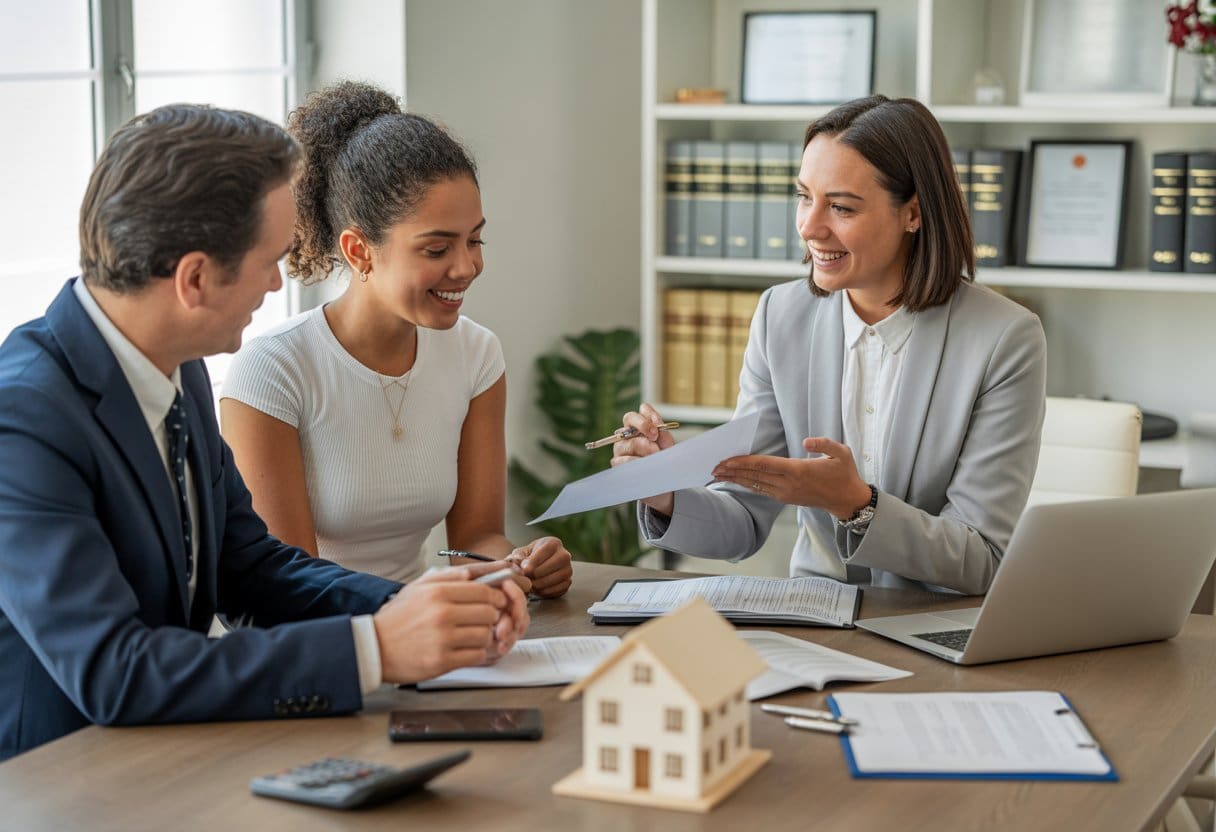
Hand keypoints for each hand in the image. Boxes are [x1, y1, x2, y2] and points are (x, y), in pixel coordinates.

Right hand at [373, 561, 528, 683]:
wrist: (373, 648)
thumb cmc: (396, 618)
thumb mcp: (417, 588)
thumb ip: (447, 578)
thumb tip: (474, 573)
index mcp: (437, 593)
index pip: (484, 592)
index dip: (496, 597)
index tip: (495, 602)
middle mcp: (442, 614)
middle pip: (489, 613)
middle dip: (491, 617)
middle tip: (483, 620)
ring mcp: (443, 639)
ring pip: (485, 635)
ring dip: (483, 636)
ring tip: (471, 635)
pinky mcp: (442, 661)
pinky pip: (476, 655)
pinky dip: (475, 653)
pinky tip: (464, 649)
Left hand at [504, 536, 572, 597]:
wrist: (540, 565)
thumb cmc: (529, 557)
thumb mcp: (521, 553)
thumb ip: (517, 557)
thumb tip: (518, 563)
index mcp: (553, 543)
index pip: (544, 553)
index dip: (532, 562)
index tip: (524, 569)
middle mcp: (564, 555)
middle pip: (548, 568)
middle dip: (533, 575)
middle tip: (525, 578)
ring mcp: (568, 569)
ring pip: (552, 580)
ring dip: (538, 585)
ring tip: (530, 583)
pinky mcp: (568, 582)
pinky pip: (556, 590)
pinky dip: (544, 592)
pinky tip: (537, 588)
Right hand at [610, 402, 675, 513]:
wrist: (662, 484)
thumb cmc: (664, 462)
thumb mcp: (667, 447)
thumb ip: (663, 435)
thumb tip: (656, 425)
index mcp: (642, 427)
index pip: (642, 411)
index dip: (649, 414)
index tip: (658, 424)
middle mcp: (629, 433)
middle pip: (629, 418)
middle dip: (643, 426)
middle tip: (655, 437)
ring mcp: (621, 447)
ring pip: (629, 440)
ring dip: (645, 447)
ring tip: (655, 457)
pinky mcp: (617, 462)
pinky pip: (624, 459)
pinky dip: (636, 462)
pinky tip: (645, 466)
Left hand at [711, 437, 871, 519]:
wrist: (847, 501)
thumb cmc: (844, 474)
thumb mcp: (841, 453)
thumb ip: (824, 443)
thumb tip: (806, 440)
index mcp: (798, 471)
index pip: (764, 465)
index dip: (743, 462)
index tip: (726, 460)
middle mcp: (788, 484)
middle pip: (754, 476)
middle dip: (732, 471)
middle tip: (712, 466)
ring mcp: (786, 493)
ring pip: (755, 485)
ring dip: (736, 479)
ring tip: (718, 474)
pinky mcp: (786, 498)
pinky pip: (762, 491)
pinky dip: (747, 485)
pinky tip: (736, 481)